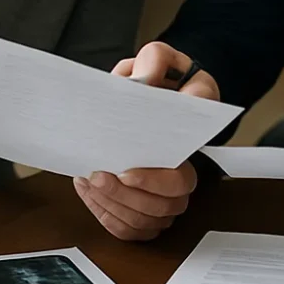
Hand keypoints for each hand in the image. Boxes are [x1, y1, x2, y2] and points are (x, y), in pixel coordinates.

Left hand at [75, 42, 218, 240]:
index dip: (154, 179)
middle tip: (98, 174)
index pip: (184, 172)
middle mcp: (189, 170)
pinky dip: (107, 213)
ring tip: (88, 179)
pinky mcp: (150, 206)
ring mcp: (171, 193)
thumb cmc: (160, 76)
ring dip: (114, 203)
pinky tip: (89, 190)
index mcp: (195, 135)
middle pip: (168, 203)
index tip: (126, 171)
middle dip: (127, 195)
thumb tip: (142, 82)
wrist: (155, 90)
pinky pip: (133, 227)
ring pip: (149, 219)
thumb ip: (155, 60)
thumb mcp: (160, 56)